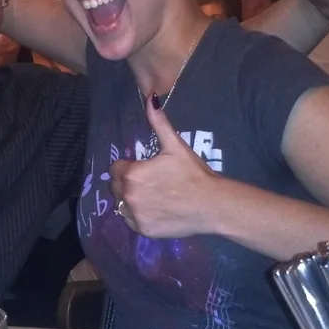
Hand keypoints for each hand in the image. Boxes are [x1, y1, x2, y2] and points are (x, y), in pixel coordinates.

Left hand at [108, 96, 215, 238]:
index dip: (128, 167)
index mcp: (132, 174)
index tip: (142, 168)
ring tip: (152, 196)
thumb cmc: (193, 173)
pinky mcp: (143, 230)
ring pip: (121, 205)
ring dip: (130, 200)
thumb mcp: (175, 145)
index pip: (116, 169)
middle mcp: (128, 196)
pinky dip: (138, 216)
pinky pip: (131, 221)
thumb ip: (158, 122)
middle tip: (148, 182)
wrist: (212, 205)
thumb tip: (150, 98)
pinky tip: (155, 209)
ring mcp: (135, 215)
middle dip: (127, 183)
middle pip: (116, 187)